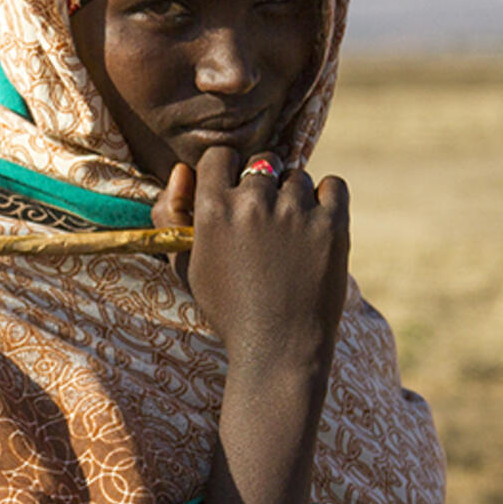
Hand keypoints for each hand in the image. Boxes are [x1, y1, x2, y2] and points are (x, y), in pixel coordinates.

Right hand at [154, 147, 350, 365]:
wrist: (278, 347)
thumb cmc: (227, 307)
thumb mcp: (184, 264)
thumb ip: (170, 213)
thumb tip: (182, 169)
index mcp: (212, 209)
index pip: (219, 156)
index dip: (227, 172)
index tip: (234, 194)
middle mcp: (253, 203)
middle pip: (263, 163)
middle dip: (263, 185)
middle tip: (265, 221)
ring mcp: (295, 212)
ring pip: (297, 177)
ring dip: (294, 197)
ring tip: (290, 236)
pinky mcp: (332, 223)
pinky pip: (332, 185)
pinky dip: (326, 199)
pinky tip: (315, 226)